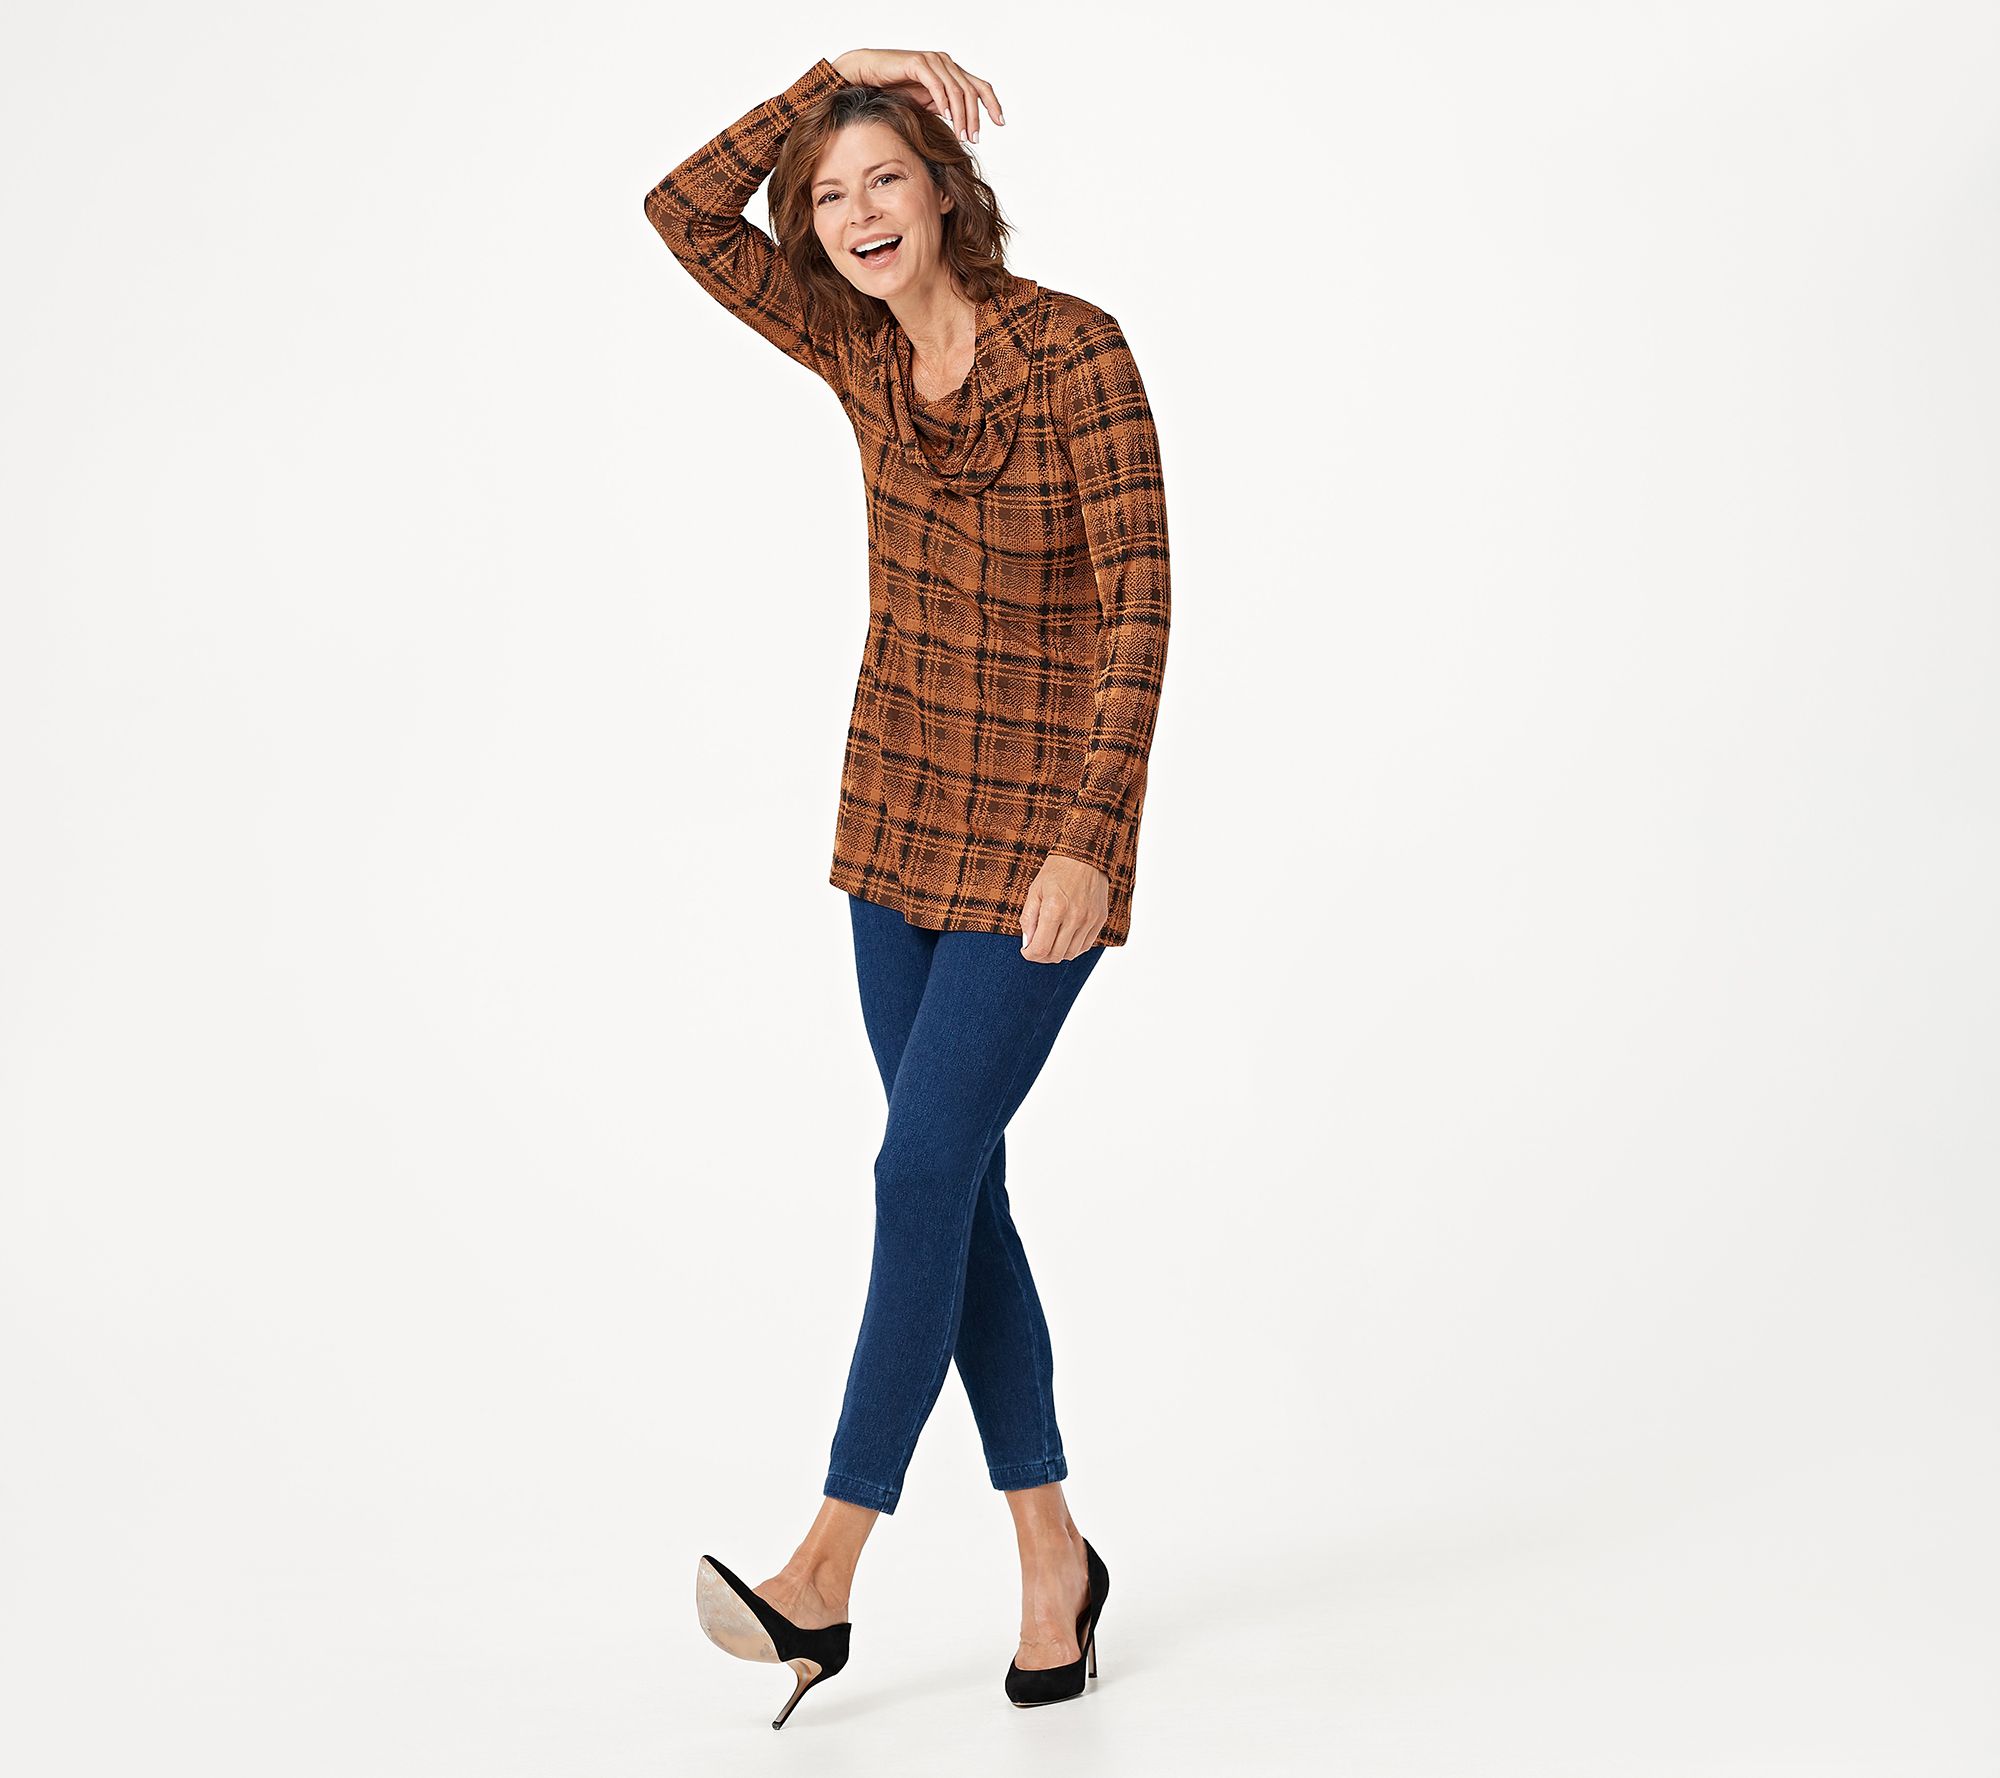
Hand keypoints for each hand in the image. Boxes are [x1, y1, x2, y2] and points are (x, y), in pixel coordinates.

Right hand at [830, 48, 1005, 140]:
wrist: (870, 74)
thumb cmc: (896, 88)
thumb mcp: (927, 103)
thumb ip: (945, 110)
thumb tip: (962, 128)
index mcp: (951, 71)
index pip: (979, 86)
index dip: (992, 103)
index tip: (1000, 122)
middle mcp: (946, 63)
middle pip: (971, 90)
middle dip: (975, 117)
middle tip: (973, 139)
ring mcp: (933, 61)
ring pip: (956, 90)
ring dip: (961, 116)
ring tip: (962, 135)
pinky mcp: (918, 62)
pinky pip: (936, 84)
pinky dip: (943, 102)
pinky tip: (946, 117)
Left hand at [1019, 853, 1107, 962]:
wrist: (1085, 855)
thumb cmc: (1057, 870)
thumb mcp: (1035, 890)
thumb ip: (1029, 918)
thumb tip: (1028, 941)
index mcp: (1055, 908)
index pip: (1041, 948)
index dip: (1030, 955)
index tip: (1026, 951)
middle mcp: (1074, 917)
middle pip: (1056, 955)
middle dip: (1042, 956)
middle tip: (1035, 949)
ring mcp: (1090, 919)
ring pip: (1071, 954)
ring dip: (1057, 954)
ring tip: (1050, 943)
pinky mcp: (1100, 919)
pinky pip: (1086, 946)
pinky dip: (1073, 948)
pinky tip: (1065, 939)